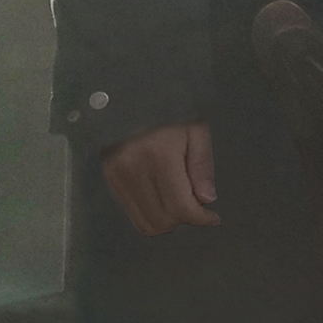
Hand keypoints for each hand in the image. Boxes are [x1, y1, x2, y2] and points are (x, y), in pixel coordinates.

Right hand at [101, 122, 218, 235]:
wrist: (133, 99)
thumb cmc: (171, 111)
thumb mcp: (196, 130)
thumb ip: (202, 166)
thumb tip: (206, 200)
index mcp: (159, 157)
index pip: (180, 206)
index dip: (200, 218)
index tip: (213, 218)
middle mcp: (133, 172)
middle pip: (162, 221)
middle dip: (184, 218)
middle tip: (197, 203)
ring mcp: (117, 179)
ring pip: (146, 223)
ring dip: (168, 220)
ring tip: (181, 199)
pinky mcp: (109, 181)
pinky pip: (133, 213)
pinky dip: (152, 213)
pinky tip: (164, 198)